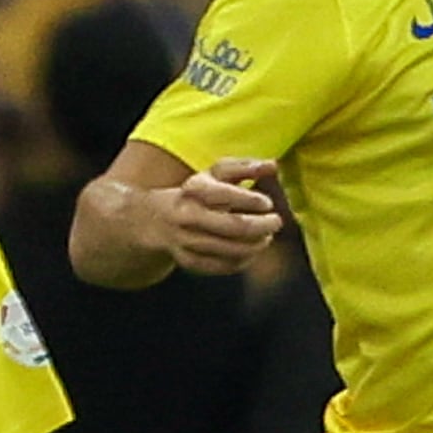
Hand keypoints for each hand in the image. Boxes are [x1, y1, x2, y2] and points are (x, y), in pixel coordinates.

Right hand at [154, 156, 288, 271]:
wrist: (155, 219)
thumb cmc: (196, 192)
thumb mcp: (215, 173)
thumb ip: (245, 167)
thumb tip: (273, 165)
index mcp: (192, 190)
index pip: (225, 194)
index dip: (251, 200)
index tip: (268, 203)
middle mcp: (186, 216)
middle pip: (233, 226)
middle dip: (261, 226)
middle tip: (276, 222)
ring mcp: (185, 241)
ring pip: (230, 250)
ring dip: (255, 245)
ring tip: (266, 237)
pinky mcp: (188, 261)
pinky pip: (222, 266)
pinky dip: (242, 260)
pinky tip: (252, 251)